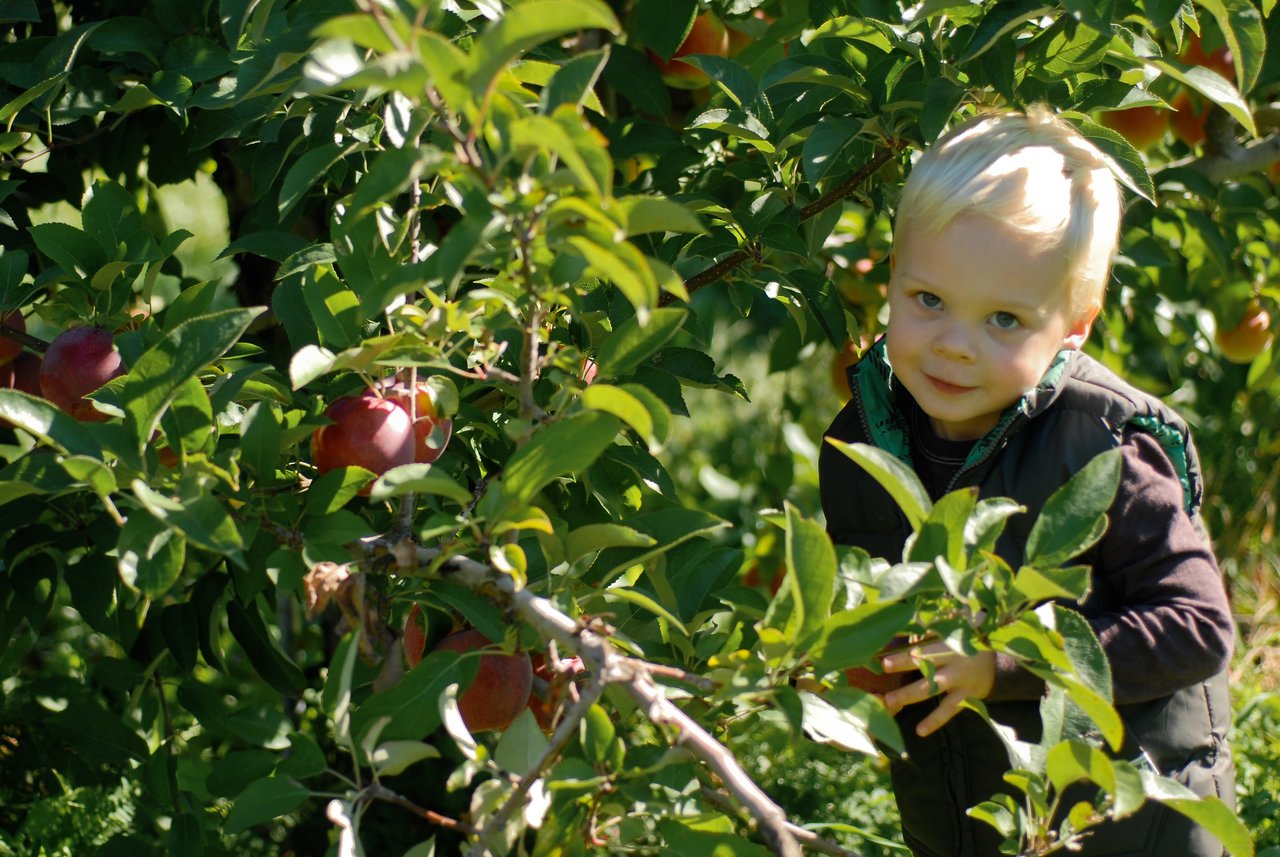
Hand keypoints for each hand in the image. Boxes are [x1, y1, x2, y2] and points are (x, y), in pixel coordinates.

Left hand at [879, 642, 995, 737]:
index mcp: (949, 647)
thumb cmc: (966, 649)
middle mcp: (953, 664)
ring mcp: (959, 682)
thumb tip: (901, 634)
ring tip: (891, 701)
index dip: (905, 652)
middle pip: (927, 664)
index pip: (924, 648)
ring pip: (933, 688)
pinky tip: (920, 731)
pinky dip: (935, 721)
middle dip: (904, 665)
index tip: (885, 655)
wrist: (998, 667)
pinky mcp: (966, 699)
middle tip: (884, 668)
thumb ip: (927, 638)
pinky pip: (948, 711)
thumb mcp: (951, 639)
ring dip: (910, 694)